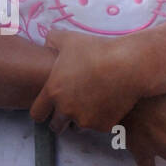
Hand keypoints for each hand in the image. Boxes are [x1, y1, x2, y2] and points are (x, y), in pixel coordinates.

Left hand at [29, 30, 143, 133]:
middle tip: (68, 109)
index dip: (41, 111)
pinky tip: (106, 104)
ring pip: (77, 126)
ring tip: (89, 103)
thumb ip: (51, 41)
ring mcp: (85, 120)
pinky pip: (97, 126)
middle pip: (56, 125)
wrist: (128, 65)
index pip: (36, 113)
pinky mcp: (103, 126)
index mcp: (53, 91)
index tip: (47, 108)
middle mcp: (66, 109)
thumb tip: (47, 44)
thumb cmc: (96, 50)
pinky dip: (100, 118)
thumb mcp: (68, 39)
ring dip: (80, 118)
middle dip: (59, 120)